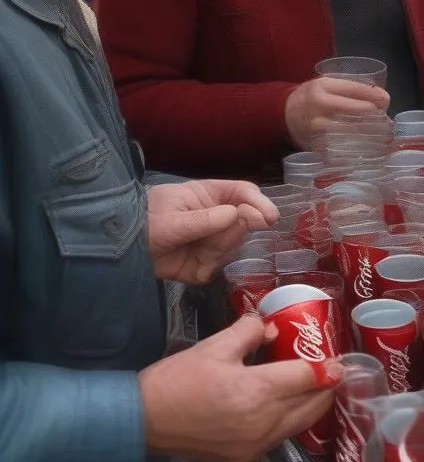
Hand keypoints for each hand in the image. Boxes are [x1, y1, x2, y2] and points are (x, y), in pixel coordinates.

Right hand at [140, 315, 340, 461]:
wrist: (142, 420)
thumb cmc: (177, 380)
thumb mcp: (216, 345)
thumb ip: (251, 331)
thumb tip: (273, 326)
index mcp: (256, 391)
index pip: (308, 378)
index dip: (328, 366)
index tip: (340, 359)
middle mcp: (262, 423)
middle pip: (312, 405)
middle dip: (326, 386)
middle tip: (330, 367)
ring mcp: (254, 444)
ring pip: (300, 423)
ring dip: (311, 404)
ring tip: (312, 382)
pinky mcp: (244, 456)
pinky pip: (281, 435)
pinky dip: (291, 418)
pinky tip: (286, 401)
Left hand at [148, 180, 277, 284]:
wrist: (117, 250)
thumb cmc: (143, 222)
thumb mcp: (171, 219)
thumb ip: (205, 219)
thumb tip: (238, 215)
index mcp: (210, 195)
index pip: (244, 193)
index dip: (259, 203)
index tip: (269, 218)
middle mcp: (215, 217)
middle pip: (244, 222)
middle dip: (236, 231)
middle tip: (219, 237)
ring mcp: (210, 240)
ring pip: (232, 246)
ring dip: (218, 249)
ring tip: (193, 248)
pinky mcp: (202, 264)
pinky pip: (216, 267)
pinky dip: (207, 268)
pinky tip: (191, 266)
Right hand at [285, 77, 389, 148]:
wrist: (282, 114)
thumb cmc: (310, 96)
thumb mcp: (325, 84)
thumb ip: (348, 88)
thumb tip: (380, 98)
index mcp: (323, 88)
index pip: (356, 90)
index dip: (375, 96)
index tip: (386, 101)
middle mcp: (320, 107)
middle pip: (358, 111)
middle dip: (377, 116)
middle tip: (387, 120)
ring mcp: (318, 128)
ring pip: (353, 131)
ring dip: (371, 133)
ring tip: (382, 135)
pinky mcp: (317, 145)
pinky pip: (342, 148)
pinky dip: (357, 148)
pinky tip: (366, 148)